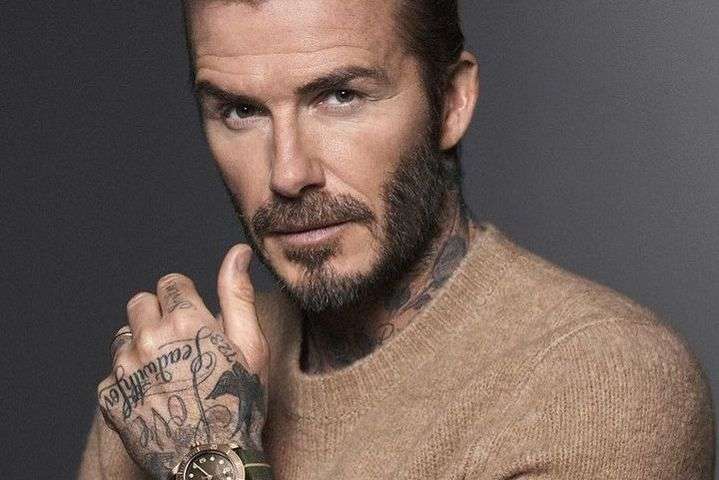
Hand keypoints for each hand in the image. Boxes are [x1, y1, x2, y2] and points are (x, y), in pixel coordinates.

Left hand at [97, 245, 268, 478]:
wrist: (212, 460)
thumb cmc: (238, 402)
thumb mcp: (251, 345)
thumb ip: (237, 294)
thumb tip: (237, 253)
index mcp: (185, 320)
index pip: (170, 282)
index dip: (185, 298)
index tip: (193, 318)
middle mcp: (149, 337)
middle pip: (140, 302)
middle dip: (158, 315)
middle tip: (180, 344)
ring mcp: (125, 368)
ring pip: (123, 336)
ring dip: (140, 345)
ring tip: (166, 371)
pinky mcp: (110, 396)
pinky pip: (112, 374)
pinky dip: (128, 380)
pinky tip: (152, 395)